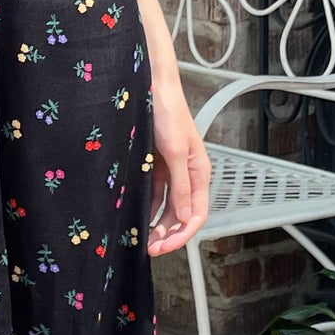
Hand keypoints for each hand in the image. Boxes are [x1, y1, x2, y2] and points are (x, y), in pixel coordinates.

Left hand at [146, 80, 209, 255]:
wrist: (150, 87)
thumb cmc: (167, 111)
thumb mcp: (174, 151)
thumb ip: (180, 185)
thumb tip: (183, 215)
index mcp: (199, 171)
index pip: (196, 213)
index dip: (182, 234)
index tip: (165, 246)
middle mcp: (186, 174)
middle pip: (181, 214)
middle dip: (167, 233)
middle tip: (149, 248)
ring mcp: (170, 170)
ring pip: (166, 206)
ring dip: (157, 224)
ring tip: (142, 237)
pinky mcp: (154, 164)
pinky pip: (152, 193)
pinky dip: (146, 207)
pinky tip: (135, 215)